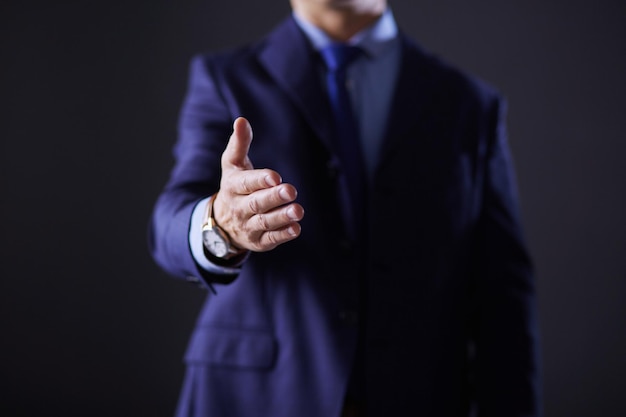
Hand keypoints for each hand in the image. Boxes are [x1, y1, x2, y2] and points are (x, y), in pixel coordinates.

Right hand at [212, 117, 303, 251]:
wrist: (221, 223)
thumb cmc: (234, 186)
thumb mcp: (232, 165)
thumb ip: (239, 144)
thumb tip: (241, 120)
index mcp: (233, 186)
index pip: (246, 183)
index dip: (260, 180)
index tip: (275, 177)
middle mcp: (239, 208)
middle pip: (256, 203)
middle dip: (274, 198)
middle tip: (291, 190)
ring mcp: (248, 226)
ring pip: (265, 222)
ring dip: (281, 217)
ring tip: (298, 211)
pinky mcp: (259, 241)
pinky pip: (270, 239)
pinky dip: (282, 235)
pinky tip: (296, 228)